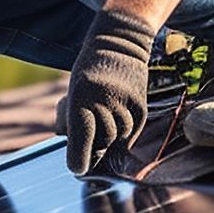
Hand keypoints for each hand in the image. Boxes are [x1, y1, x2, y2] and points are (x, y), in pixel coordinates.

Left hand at [63, 10, 154, 174]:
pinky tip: (118, 119)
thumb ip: (72, 120)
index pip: (81, 133)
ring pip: (118, 137)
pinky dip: (124, 132)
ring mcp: (125, 101)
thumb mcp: (73, 90)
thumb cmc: (89, 71)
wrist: (119, 42)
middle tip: (90, 140)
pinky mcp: (141, 104)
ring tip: (106, 118)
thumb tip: (77, 156)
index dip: (78, 155)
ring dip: (110, 137)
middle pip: (101, 140)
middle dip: (94, 146)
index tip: (77, 170)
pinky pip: (132, 131)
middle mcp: (105, 98)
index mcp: (81, 94)